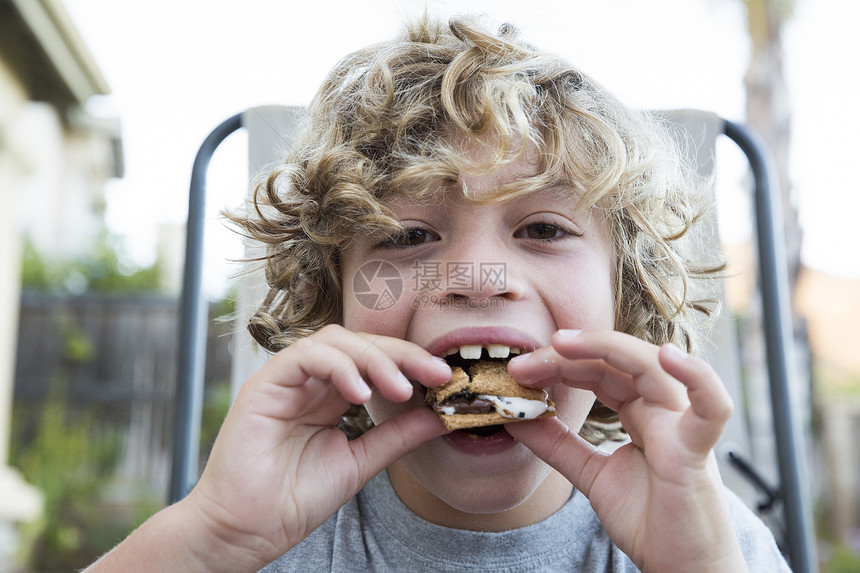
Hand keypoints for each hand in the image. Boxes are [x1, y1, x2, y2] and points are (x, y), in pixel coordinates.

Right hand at [182, 325, 450, 569]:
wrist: (247, 530)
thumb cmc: (295, 500)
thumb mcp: (361, 461)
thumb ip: (397, 435)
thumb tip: (441, 414)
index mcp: (330, 395)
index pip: (375, 361)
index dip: (410, 363)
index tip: (446, 378)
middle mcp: (309, 381)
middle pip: (360, 343)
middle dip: (402, 355)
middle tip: (435, 374)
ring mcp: (286, 379)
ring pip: (335, 341)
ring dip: (374, 359)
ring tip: (399, 389)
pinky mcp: (264, 384)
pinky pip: (305, 356)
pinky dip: (338, 367)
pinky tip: (361, 393)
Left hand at [506, 330, 747, 572]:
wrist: (681, 568)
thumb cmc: (648, 520)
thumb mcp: (589, 474)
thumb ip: (557, 445)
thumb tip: (516, 417)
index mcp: (639, 412)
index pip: (597, 371)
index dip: (557, 364)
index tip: (517, 371)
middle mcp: (661, 409)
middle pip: (615, 363)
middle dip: (566, 356)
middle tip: (521, 362)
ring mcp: (680, 424)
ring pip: (650, 367)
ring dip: (605, 348)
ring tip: (561, 343)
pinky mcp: (697, 449)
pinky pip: (710, 407)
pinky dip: (696, 377)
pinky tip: (666, 357)